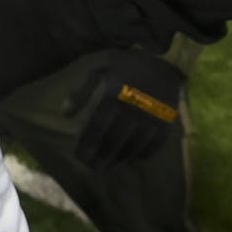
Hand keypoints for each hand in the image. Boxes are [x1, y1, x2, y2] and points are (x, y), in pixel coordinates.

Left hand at [65, 50, 182, 169]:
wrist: (163, 63)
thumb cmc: (125, 67)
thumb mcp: (99, 71)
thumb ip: (81, 92)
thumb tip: (65, 114)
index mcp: (112, 95)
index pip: (96, 127)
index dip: (87, 144)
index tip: (79, 157)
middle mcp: (131, 109)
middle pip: (113, 140)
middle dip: (101, 157)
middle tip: (92, 168)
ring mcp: (150, 117)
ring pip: (132, 145)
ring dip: (119, 159)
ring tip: (109, 167)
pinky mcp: (166, 122)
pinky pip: (154, 145)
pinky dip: (143, 154)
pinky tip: (132, 159)